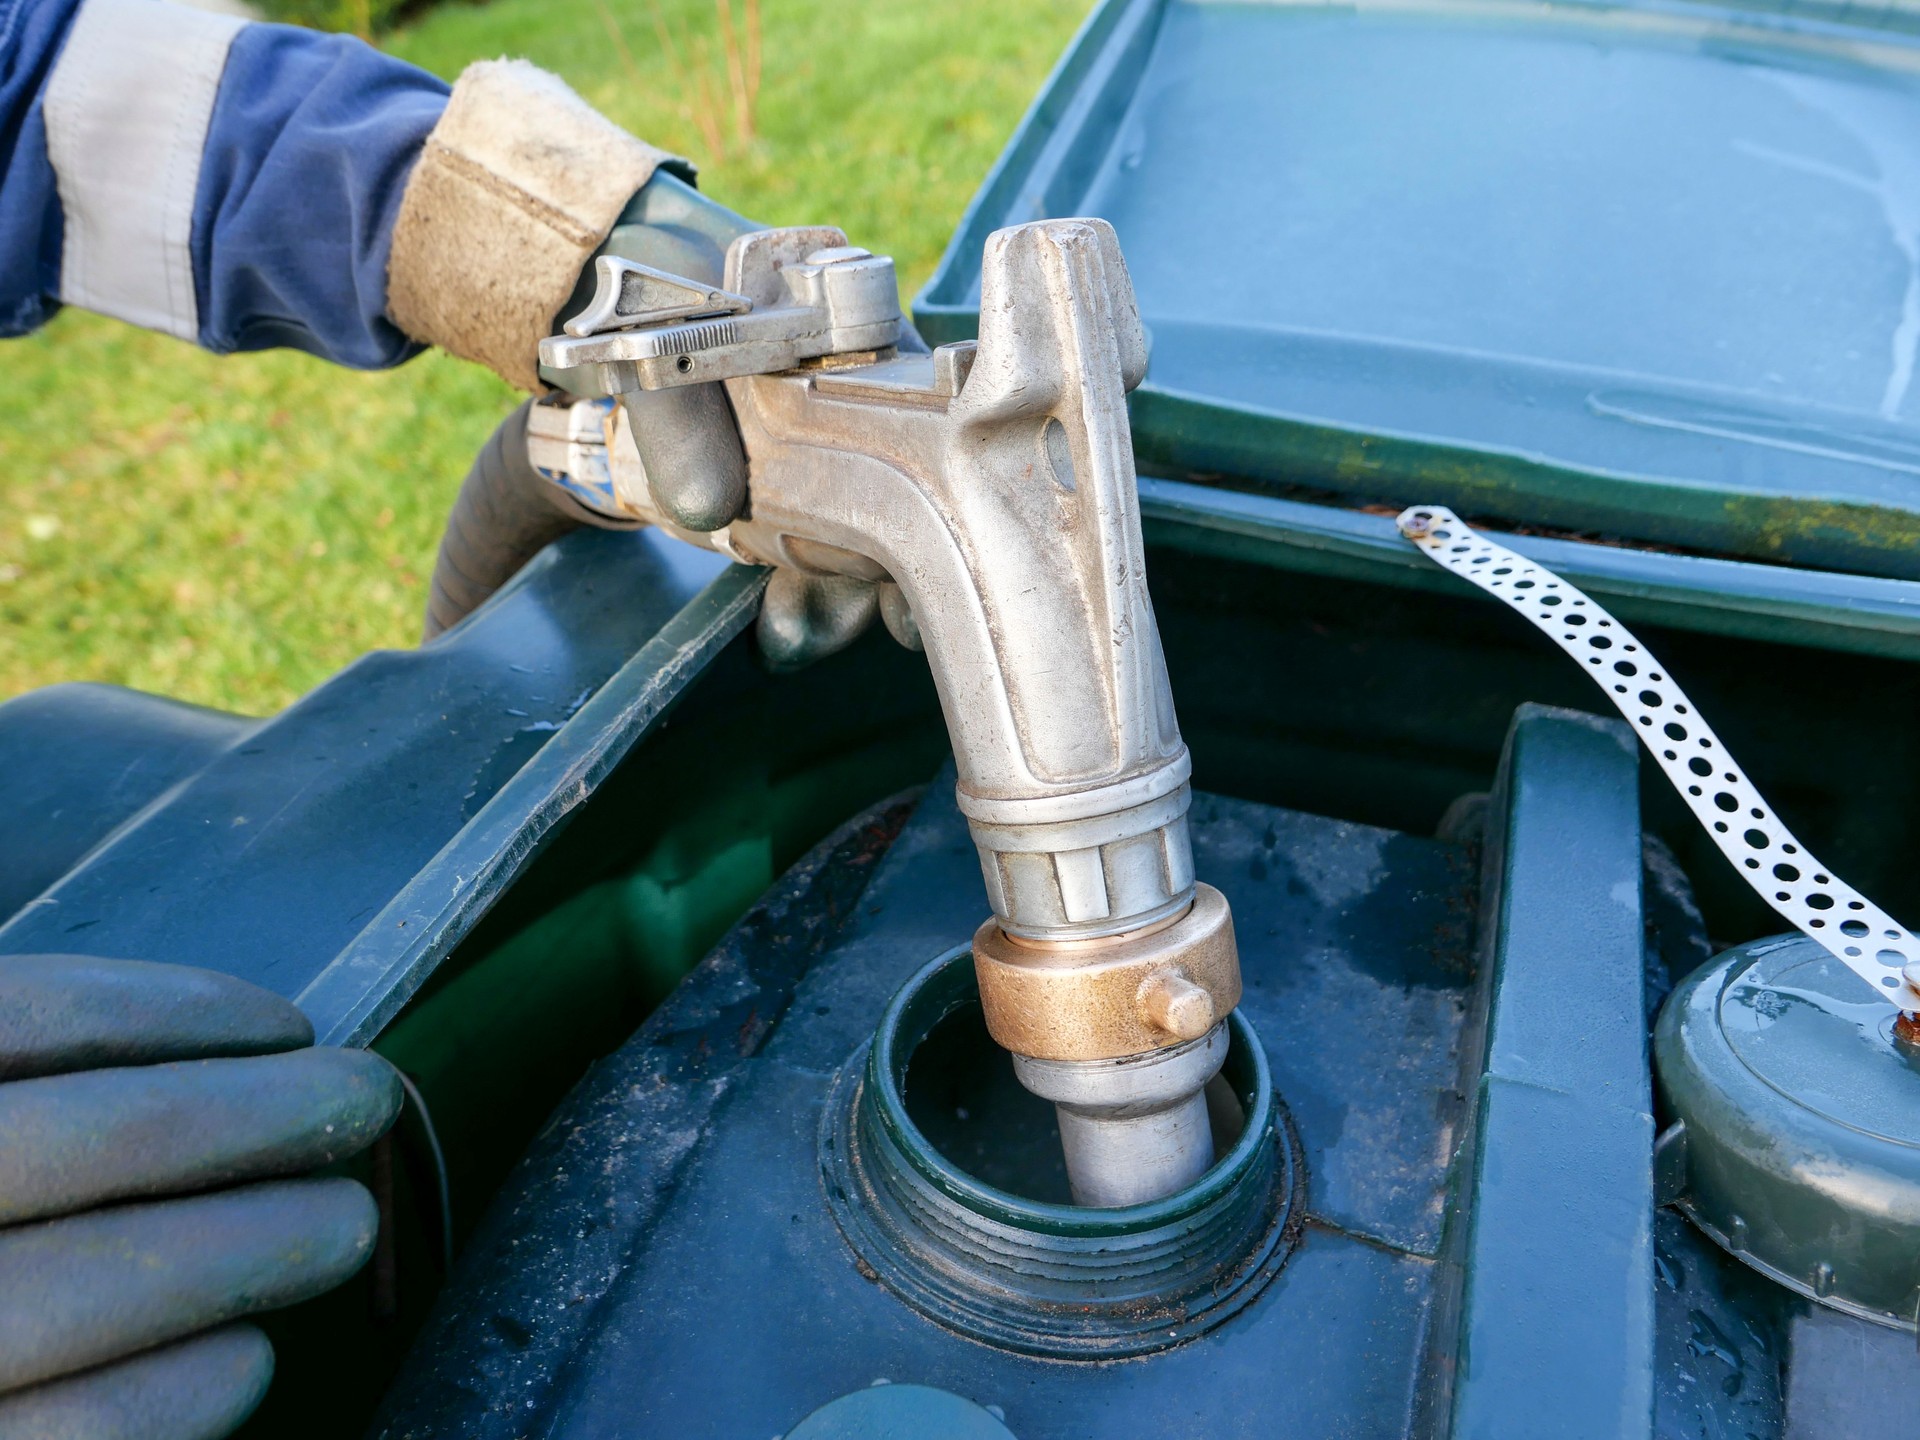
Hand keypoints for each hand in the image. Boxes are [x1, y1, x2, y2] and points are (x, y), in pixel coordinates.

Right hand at [0, 956, 400, 1439]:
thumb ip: (34, 1095)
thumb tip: (220, 1063)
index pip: (28, 1018)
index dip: (175, 1011)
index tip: (281, 1025)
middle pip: (97, 1139)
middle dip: (263, 1114)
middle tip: (361, 1101)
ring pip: (105, 1282)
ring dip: (258, 1241)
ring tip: (341, 1221)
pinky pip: (95, 1430)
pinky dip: (193, 1385)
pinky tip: (243, 1355)